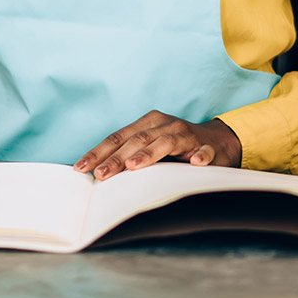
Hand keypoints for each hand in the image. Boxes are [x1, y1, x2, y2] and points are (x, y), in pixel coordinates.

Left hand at [73, 111, 242, 179]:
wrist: (216, 142)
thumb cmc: (175, 147)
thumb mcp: (150, 147)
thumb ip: (129, 156)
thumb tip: (97, 173)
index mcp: (148, 123)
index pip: (118, 137)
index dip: (99, 152)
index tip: (81, 167)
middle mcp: (165, 125)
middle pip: (137, 140)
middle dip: (117, 158)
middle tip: (101, 174)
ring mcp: (186, 134)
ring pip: (165, 142)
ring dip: (149, 154)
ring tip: (133, 166)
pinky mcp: (207, 146)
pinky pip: (203, 151)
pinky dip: (199, 156)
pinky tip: (195, 163)